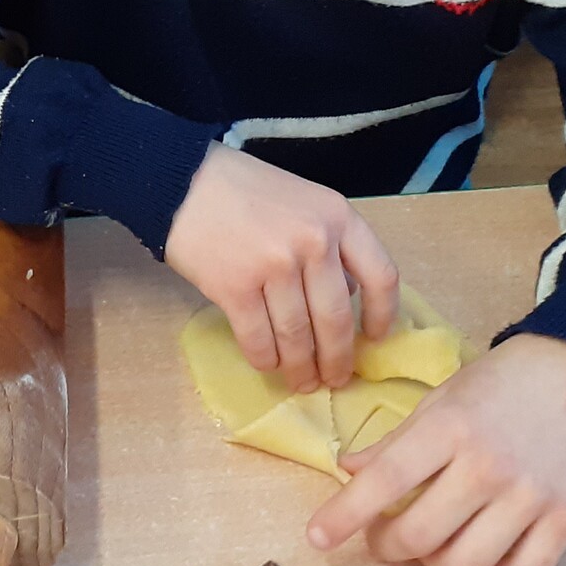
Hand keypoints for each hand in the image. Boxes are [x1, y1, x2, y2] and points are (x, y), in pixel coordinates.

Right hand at [162, 145, 399, 389]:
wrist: (183, 183)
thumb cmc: (245, 190)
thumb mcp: (304, 201)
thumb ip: (330, 242)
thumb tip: (347, 295)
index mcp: (337, 217)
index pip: (381, 276)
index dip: (383, 316)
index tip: (376, 339)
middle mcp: (313, 242)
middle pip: (336, 319)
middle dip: (338, 359)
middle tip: (334, 379)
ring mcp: (274, 266)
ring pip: (297, 336)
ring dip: (301, 368)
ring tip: (302, 382)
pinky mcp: (235, 287)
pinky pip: (259, 339)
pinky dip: (265, 359)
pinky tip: (267, 364)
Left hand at [305, 333, 565, 565]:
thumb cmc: (504, 383)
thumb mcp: (443, 398)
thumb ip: (397, 440)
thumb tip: (348, 468)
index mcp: (449, 428)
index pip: (384, 481)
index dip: (344, 515)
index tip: (317, 537)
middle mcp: (487, 467)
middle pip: (419, 536)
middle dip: (388, 546)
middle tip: (384, 538)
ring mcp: (530, 498)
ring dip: (437, 565)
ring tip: (434, 544)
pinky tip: (482, 555)